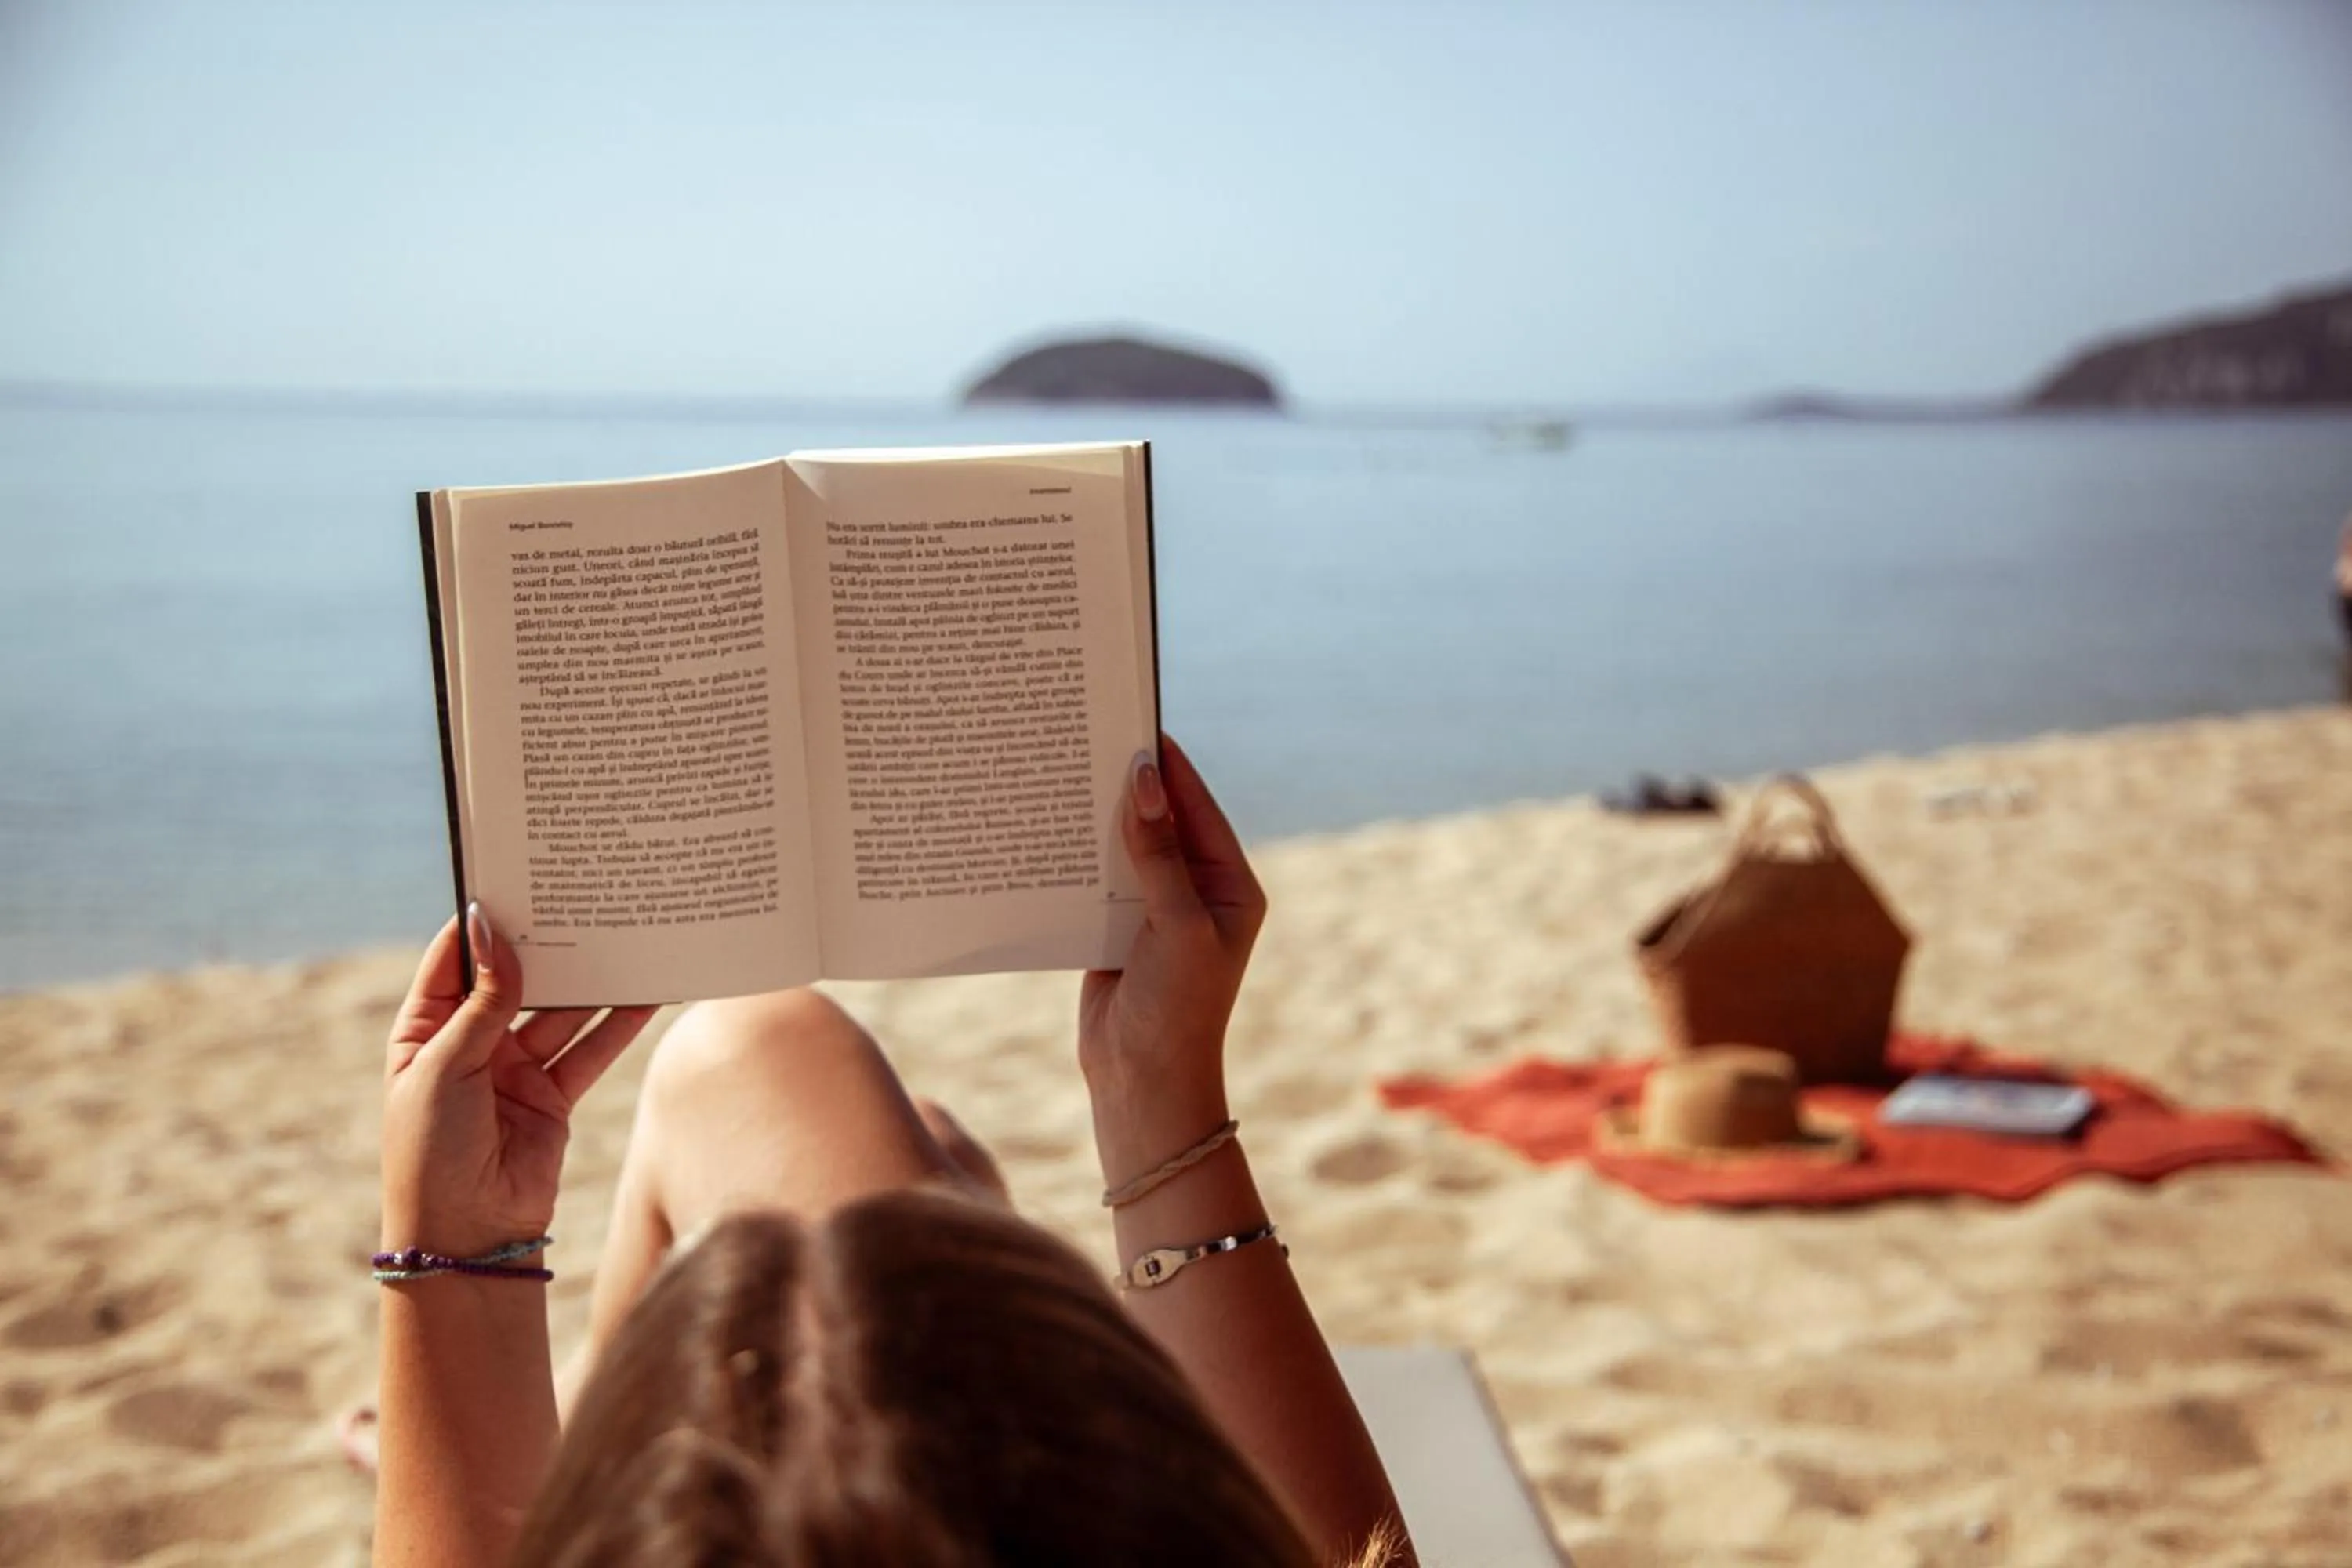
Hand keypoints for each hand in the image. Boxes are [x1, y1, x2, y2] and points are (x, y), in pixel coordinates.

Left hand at [381, 907, 656, 1258]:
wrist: (466, 1236)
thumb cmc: (431, 1153)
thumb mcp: (445, 1068)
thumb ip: (480, 1003)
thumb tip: (493, 932)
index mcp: (425, 1031)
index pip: (454, 961)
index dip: (482, 924)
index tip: (514, 882)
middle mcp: (470, 1045)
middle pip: (513, 981)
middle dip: (545, 947)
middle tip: (580, 901)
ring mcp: (514, 1070)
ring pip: (559, 1013)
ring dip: (588, 983)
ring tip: (622, 939)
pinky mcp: (553, 1096)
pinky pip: (589, 1050)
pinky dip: (617, 1024)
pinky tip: (644, 994)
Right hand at [1079, 736, 1265, 1132]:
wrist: (1144, 1085)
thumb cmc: (1179, 1010)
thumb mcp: (1177, 926)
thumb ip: (1158, 854)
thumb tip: (1145, 779)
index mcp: (1230, 883)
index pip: (1195, 804)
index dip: (1164, 762)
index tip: (1130, 716)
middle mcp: (1195, 889)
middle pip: (1156, 817)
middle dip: (1123, 783)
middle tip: (1081, 734)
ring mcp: (1152, 908)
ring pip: (1120, 845)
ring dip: (1092, 817)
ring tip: (1054, 770)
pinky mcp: (1113, 928)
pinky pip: (1092, 878)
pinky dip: (1070, 856)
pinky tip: (1038, 827)